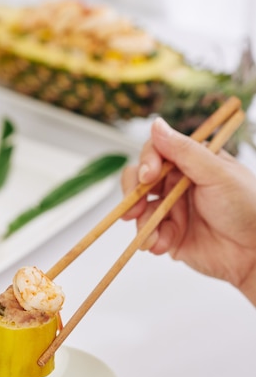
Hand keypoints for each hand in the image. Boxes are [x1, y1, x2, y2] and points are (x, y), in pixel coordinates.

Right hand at [121, 117, 255, 304]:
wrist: (254, 251)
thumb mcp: (217, 174)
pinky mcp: (169, 235)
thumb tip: (156, 124)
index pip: (156, 152)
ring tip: (153, 236)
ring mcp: (172, 209)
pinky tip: (162, 246)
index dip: (147, 162)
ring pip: (139, 209)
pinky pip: (147, 233)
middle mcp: (177, 183)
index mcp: (191, 162)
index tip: (149, 176)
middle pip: (139, 180)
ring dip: (141, 222)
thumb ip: (184, 151)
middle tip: (134, 208)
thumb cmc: (247, 207)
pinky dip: (150, 240)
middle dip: (133, 193)